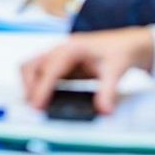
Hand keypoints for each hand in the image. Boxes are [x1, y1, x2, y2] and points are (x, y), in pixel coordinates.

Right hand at [21, 27, 154, 113]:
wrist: (126, 44)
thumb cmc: (119, 52)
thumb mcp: (116, 71)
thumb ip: (108, 92)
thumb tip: (103, 110)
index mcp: (72, 48)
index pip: (50, 69)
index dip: (41, 88)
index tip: (37, 105)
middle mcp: (61, 49)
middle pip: (32, 65)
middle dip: (29, 86)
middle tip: (34, 108)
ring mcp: (58, 55)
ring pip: (33, 67)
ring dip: (30, 85)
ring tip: (36, 105)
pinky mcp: (60, 64)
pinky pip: (41, 73)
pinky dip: (37, 85)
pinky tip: (44, 99)